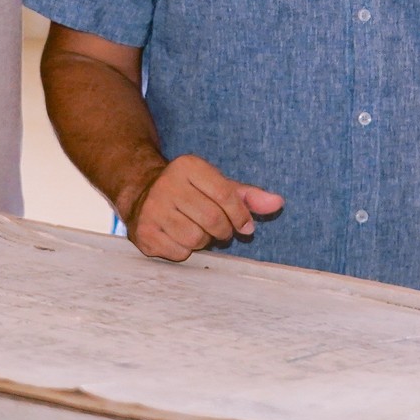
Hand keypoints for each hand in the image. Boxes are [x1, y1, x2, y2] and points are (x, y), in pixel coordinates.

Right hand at [124, 155, 283, 261]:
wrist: (142, 193)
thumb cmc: (190, 191)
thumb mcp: (217, 186)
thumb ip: (248, 196)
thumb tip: (278, 203)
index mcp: (188, 167)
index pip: (226, 195)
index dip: (241, 216)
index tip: (246, 227)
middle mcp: (167, 184)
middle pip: (213, 220)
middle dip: (223, 231)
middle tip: (220, 230)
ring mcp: (153, 208)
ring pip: (196, 239)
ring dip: (204, 241)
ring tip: (197, 230)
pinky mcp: (145, 232)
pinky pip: (179, 252)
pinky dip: (185, 250)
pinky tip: (179, 237)